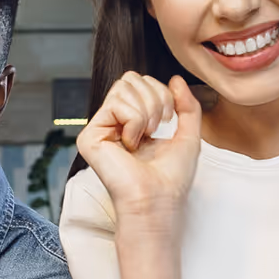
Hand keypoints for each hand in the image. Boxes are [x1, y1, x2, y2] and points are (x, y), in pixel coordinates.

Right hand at [73, 72, 204, 221]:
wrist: (159, 200)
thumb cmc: (171, 178)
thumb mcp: (188, 135)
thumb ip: (186, 105)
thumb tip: (175, 79)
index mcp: (132, 122)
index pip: (139, 82)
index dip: (160, 93)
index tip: (167, 120)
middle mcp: (113, 124)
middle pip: (130, 78)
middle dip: (154, 98)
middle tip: (157, 127)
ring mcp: (99, 129)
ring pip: (122, 87)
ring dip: (146, 111)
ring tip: (145, 137)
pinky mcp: (89, 136)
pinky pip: (116, 104)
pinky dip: (134, 122)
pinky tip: (131, 144)